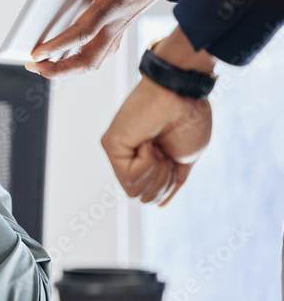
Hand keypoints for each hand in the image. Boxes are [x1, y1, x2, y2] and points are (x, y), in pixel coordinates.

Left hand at [27, 0, 193, 78]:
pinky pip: (101, 50)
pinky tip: (68, 56)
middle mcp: (119, 20)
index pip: (83, 32)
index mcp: (117, 3)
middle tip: (33, 66)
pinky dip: (82, 59)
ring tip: (44, 66)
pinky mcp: (122, 23)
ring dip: (69, 68)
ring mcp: (122, 25)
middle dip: (59, 69)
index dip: (58, 45)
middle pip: (89, 59)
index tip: (37, 54)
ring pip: (95, 59)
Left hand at [101, 76, 211, 206]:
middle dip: (162, 180)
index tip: (173, 158)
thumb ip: (170, 182)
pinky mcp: (110, 144)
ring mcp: (118, 152)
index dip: (168, 184)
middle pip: (142, 197)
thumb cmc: (189, 121)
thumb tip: (158, 204)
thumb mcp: (184, 160)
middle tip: (165, 151)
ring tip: (157, 146)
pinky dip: (147, 162)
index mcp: (146, 162)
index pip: (150, 195)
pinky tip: (148, 142)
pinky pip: (129, 176)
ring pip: (135, 191)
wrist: (185, 97)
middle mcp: (129, 158)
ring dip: (156, 171)